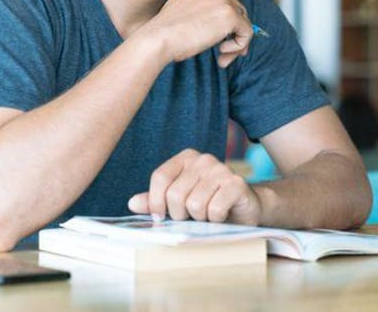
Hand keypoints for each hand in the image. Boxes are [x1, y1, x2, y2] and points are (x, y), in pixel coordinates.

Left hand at [127, 148, 261, 224]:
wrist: (245, 209)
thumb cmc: (208, 204)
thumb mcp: (179, 201)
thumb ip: (155, 201)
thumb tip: (132, 203)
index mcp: (186, 158)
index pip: (160, 177)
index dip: (155, 202)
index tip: (160, 217)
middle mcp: (203, 159)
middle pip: (175, 195)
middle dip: (180, 215)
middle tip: (191, 217)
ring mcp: (221, 169)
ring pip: (194, 205)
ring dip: (200, 219)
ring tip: (208, 214)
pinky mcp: (236, 184)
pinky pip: (213, 210)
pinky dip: (215, 220)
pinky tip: (222, 215)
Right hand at [138, 0, 252, 67]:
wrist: (158, 38)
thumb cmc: (166, 32)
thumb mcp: (184, 11)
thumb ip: (204, 11)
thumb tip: (227, 27)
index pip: (225, 0)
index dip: (227, 21)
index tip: (220, 38)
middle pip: (238, 10)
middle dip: (234, 33)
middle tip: (224, 52)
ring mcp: (224, 0)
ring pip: (244, 23)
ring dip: (236, 43)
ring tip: (222, 58)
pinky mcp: (231, 16)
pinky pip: (247, 33)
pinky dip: (238, 47)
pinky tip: (221, 54)